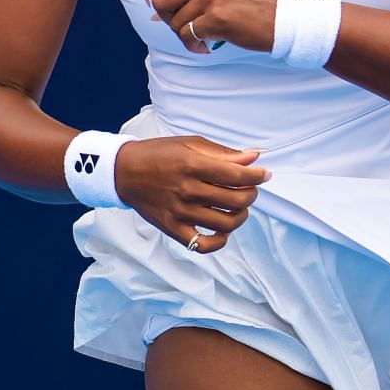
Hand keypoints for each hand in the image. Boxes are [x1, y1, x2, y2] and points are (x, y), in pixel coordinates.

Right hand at [114, 135, 271, 253]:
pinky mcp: (172, 229)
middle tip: (249, 189)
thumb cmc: (158, 155)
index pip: (237, 176)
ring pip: (226, 223)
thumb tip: (253, 158)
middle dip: (251, 194)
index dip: (258, 177)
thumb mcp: (190, 144)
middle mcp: (187, 190)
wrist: (124, 172)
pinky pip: (203, 245)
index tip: (264, 175)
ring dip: (241, 216)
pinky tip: (222, 229)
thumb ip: (222, 153)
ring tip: (238, 207)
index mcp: (192, 166)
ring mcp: (180, 213)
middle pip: (236, 201)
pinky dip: (219, 241)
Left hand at [143, 0, 277, 54]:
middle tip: (182, 23)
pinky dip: (193, 44)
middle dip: (166, 17)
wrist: (279, 17)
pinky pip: (187, 35)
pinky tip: (204, 45)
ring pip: (174, 22)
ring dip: (184, 34)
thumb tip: (156, 3)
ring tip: (200, 36)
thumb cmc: (252, 0)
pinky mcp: (216, 18)